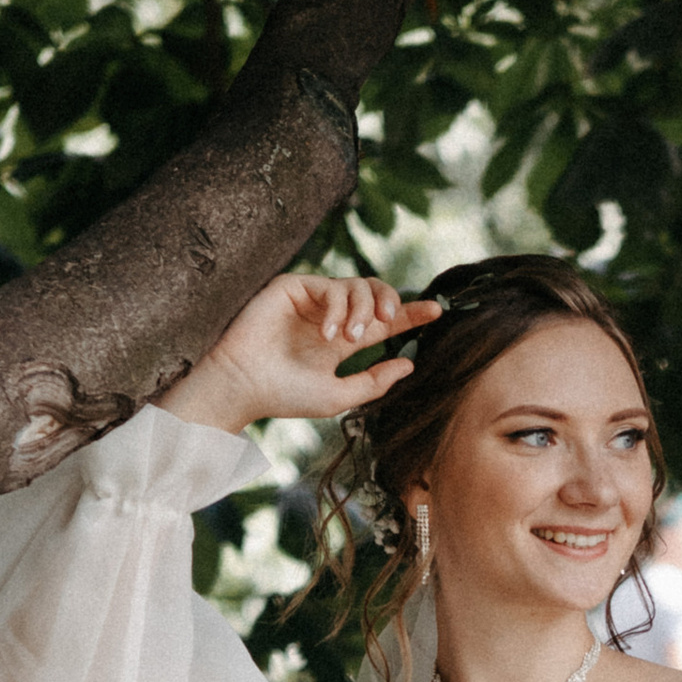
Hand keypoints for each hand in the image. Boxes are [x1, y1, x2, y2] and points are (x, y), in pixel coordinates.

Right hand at [166, 274, 439, 434]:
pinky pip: (333, 286)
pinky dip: (339, 308)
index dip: (411, 315)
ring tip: (351, 337)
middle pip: (377, 294)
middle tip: (389, 323)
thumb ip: (375, 381)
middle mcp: (330, 317)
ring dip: (364, 310)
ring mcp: (313, 301)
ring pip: (359, 287)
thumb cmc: (285, 395)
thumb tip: (410, 364)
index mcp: (341, 341)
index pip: (383, 323)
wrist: (244, 386)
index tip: (437, 312)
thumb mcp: (340, 395)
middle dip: (392, 304)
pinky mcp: (295, 287)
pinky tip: (329, 332)